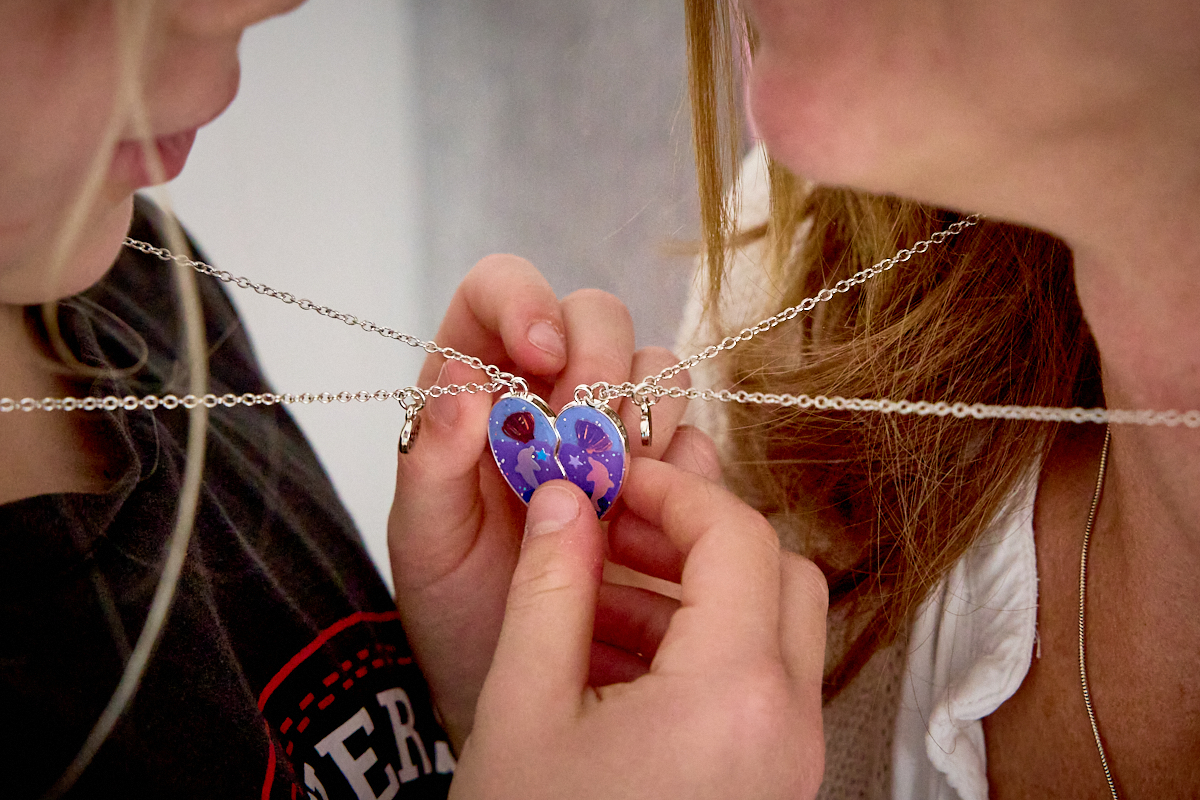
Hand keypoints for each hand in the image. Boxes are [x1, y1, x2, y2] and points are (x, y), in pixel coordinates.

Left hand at [388, 255, 688, 748]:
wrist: (520, 684)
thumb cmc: (457, 610)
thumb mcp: (425, 545)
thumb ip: (431, 463)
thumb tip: (460, 381)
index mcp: (476, 385)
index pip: (499, 290)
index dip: (527, 302)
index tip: (544, 358)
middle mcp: (547, 393)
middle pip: (597, 315)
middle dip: (604, 364)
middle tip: (593, 439)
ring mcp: (612, 431)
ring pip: (657, 369)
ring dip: (645, 420)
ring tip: (614, 494)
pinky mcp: (663, 478)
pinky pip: (693, 441)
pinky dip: (680, 473)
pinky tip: (645, 524)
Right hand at [448, 458, 827, 799]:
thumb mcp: (521, 708)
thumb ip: (548, 586)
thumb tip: (564, 502)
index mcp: (733, 696)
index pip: (738, 538)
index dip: (674, 490)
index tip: (615, 478)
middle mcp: (785, 728)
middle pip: (778, 573)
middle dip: (696, 534)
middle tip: (616, 524)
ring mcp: (787, 762)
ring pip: (772, 628)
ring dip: (694, 590)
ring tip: (596, 591)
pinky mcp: (770, 786)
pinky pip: (756, 685)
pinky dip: (700, 647)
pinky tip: (614, 655)